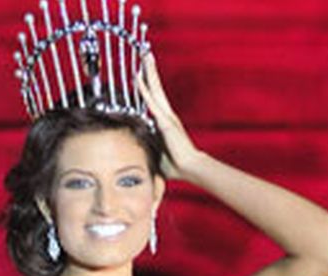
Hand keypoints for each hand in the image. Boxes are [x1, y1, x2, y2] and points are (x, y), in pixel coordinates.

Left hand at [137, 54, 201, 179]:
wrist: (190, 168)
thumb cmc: (175, 166)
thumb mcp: (157, 155)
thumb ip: (148, 150)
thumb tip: (138, 153)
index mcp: (165, 122)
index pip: (154, 98)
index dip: (148, 84)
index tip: (142, 72)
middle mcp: (166, 115)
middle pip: (156, 88)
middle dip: (150, 70)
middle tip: (145, 54)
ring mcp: (166, 116)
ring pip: (155, 89)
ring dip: (149, 72)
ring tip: (145, 56)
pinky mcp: (165, 122)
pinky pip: (151, 102)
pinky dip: (144, 89)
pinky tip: (138, 77)